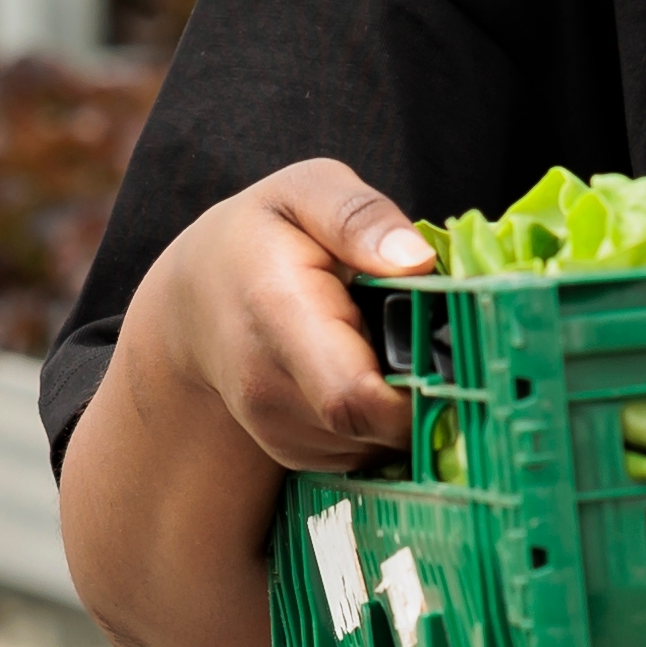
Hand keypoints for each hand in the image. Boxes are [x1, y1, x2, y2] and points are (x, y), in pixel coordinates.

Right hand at [111, 157, 433, 480]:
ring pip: (379, 444)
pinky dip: (384, 421)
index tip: (451, 354)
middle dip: (424, 391)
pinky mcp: (295, 454)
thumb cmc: (261, 236)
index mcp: (279, 314)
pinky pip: (366, 453)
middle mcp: (270, 388)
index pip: (352, 397)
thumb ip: (358, 216)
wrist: (194, 304)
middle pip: (378, 427)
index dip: (417, 392)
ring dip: (405, 405)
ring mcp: (279, 431)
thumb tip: (417, 260)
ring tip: (387, 345)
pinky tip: (369, 371)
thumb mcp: (305, 192)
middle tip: (431, 337)